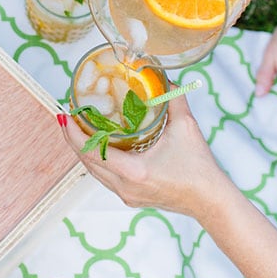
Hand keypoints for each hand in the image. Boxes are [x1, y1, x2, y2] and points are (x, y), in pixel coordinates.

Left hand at [59, 96, 221, 215]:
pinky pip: (105, 178)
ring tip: (78, 127)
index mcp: (134, 171)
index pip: (92, 152)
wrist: (210, 201)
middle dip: (73, 138)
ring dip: (84, 150)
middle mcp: (125, 186)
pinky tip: (100, 145)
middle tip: (68, 115)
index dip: (73, 134)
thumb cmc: (199, 167)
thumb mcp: (186, 127)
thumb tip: (163, 76)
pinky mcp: (131, 198)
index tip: (65, 115)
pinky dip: (98, 160)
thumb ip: (172, 98)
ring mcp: (126, 195)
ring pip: (94, 171)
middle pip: (87, 162)